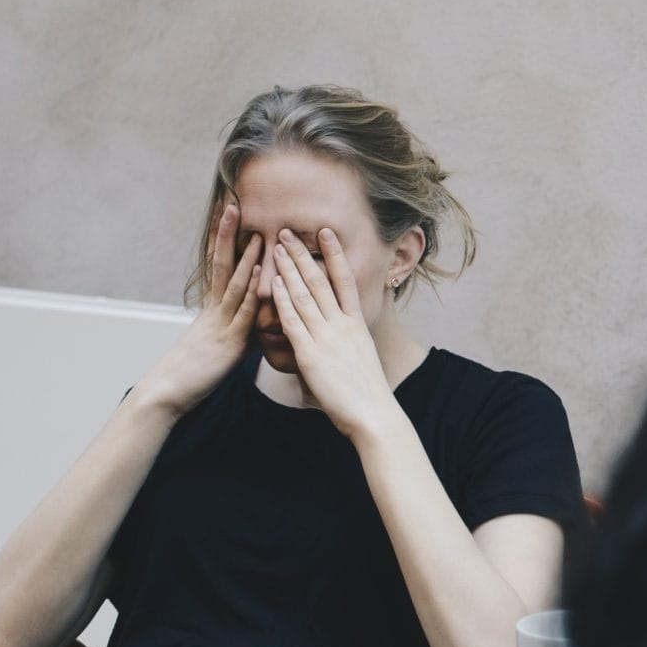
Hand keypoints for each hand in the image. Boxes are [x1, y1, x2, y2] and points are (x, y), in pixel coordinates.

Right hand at [135, 201, 259, 417]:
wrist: (168, 392)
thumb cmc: (191, 372)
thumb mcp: (214, 345)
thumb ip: (232, 330)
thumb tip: (247, 324)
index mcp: (210, 309)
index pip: (217, 267)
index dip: (222, 242)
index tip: (227, 217)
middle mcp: (213, 311)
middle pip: (222, 265)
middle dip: (228, 236)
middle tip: (234, 206)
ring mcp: (220, 324)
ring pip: (235, 285)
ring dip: (247, 258)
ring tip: (257, 232)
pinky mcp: (229, 342)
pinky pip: (243, 312)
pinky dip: (253, 291)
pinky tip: (262, 272)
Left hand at [264, 228, 405, 440]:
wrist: (373, 414)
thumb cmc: (368, 393)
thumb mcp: (361, 357)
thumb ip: (346, 341)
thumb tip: (340, 335)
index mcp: (357, 324)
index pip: (345, 280)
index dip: (334, 254)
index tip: (325, 233)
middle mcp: (343, 325)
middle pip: (320, 281)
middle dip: (303, 254)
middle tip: (288, 232)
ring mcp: (327, 338)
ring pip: (305, 295)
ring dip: (289, 269)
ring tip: (276, 248)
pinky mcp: (310, 355)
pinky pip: (293, 322)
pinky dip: (282, 300)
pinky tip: (273, 284)